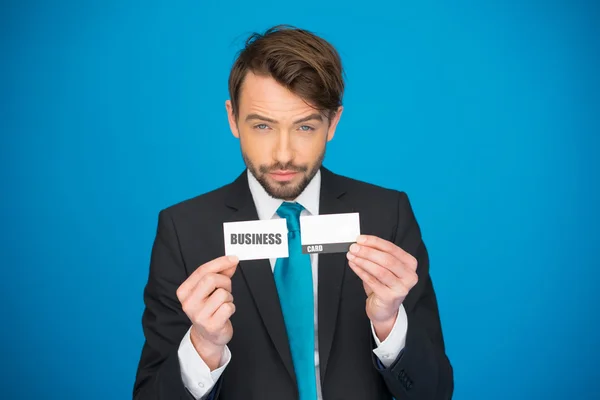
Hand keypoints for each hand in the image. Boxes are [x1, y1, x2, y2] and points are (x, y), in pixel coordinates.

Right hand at [176, 255, 238, 369]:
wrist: (207, 336)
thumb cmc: (209, 309)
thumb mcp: (209, 290)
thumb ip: (220, 273)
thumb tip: (231, 261)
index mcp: (184, 291)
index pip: (202, 271)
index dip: (220, 262)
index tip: (233, 259)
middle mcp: (188, 303)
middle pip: (211, 279)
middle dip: (225, 281)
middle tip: (226, 289)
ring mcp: (199, 315)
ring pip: (222, 293)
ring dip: (229, 297)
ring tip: (223, 304)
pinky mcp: (211, 325)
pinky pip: (228, 307)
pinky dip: (231, 307)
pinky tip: (225, 313)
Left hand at [346, 235, 417, 339]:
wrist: (384, 309)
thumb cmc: (384, 285)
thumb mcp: (384, 268)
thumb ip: (377, 255)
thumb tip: (361, 243)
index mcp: (410, 263)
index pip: (392, 248)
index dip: (375, 242)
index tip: (361, 239)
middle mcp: (409, 275)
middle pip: (387, 259)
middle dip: (368, 252)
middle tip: (354, 247)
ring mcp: (401, 288)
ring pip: (380, 270)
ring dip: (363, 261)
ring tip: (351, 256)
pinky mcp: (390, 297)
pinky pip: (372, 281)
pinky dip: (361, 271)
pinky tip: (353, 265)